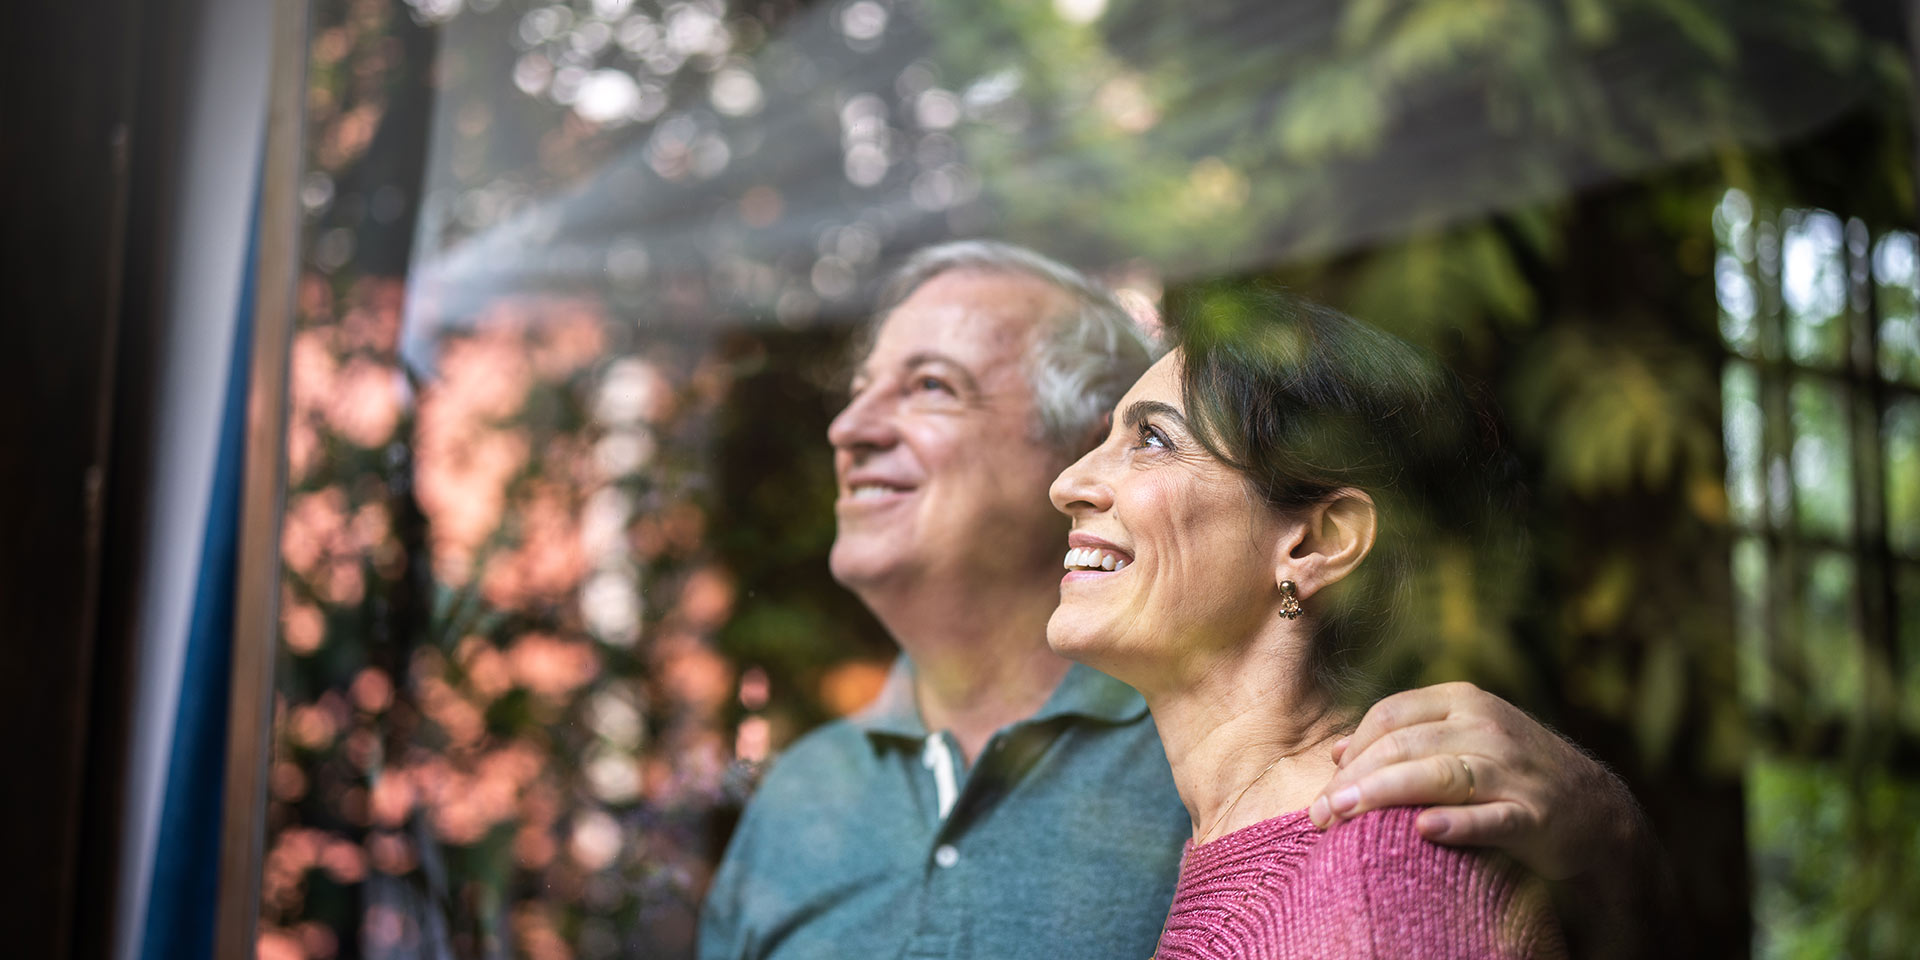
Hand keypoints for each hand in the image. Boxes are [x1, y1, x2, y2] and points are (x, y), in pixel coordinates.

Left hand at [1306, 681, 1638, 881]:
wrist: (1596, 810)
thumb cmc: (1512, 773)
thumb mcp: (1462, 738)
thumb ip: (1405, 737)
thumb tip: (1339, 750)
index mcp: (1463, 701)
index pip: (1389, 715)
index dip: (1351, 750)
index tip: (1325, 788)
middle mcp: (1485, 727)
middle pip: (1403, 745)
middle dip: (1353, 779)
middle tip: (1318, 814)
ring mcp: (1512, 769)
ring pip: (1437, 775)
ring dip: (1383, 795)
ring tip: (1343, 817)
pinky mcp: (1535, 814)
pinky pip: (1491, 817)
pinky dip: (1458, 823)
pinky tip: (1425, 830)